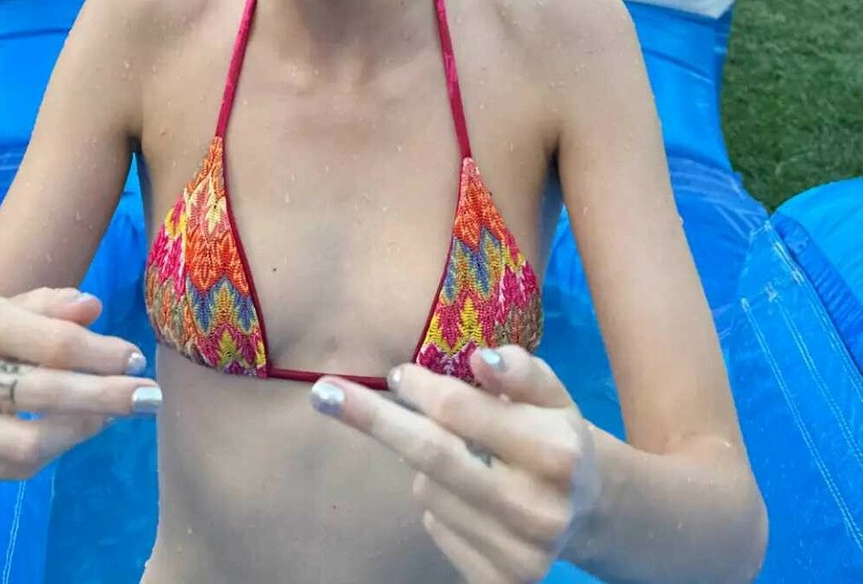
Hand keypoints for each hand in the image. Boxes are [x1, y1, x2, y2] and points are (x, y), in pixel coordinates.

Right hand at [0, 286, 160, 486]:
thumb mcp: (21, 312)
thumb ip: (57, 307)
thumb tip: (91, 306)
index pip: (53, 341)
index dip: (102, 353)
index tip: (137, 360)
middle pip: (44, 391)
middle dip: (105, 395)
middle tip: (150, 398)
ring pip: (30, 440)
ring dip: (83, 429)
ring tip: (114, 417)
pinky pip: (17, 469)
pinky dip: (58, 452)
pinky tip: (81, 431)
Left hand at [310, 345, 599, 582]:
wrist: (589, 512)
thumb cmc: (555, 435)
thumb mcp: (552, 393)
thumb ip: (520, 370)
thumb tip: (478, 358)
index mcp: (555, 453)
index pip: (461, 412)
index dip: (420, 388)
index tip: (395, 373)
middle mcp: (538, 510)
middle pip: (431, 456)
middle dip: (375, 420)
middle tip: (326, 393)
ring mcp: (518, 556)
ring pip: (428, 492)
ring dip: (426, 464)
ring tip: (463, 456)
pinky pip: (435, 528)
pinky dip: (438, 504)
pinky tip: (469, 495)